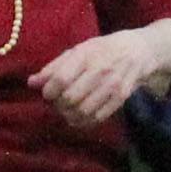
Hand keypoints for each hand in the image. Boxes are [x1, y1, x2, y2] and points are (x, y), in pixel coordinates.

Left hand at [32, 25, 169, 129]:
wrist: (139, 51)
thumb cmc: (103, 49)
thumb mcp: (78, 51)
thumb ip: (54, 67)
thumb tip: (32, 83)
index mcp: (85, 55)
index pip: (60, 79)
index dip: (49, 92)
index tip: (47, 93)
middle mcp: (99, 70)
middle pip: (70, 98)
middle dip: (59, 105)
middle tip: (58, 102)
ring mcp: (112, 85)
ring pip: (83, 111)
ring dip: (70, 115)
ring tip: (67, 111)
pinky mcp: (121, 98)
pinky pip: (98, 117)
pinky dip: (85, 121)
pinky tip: (80, 116)